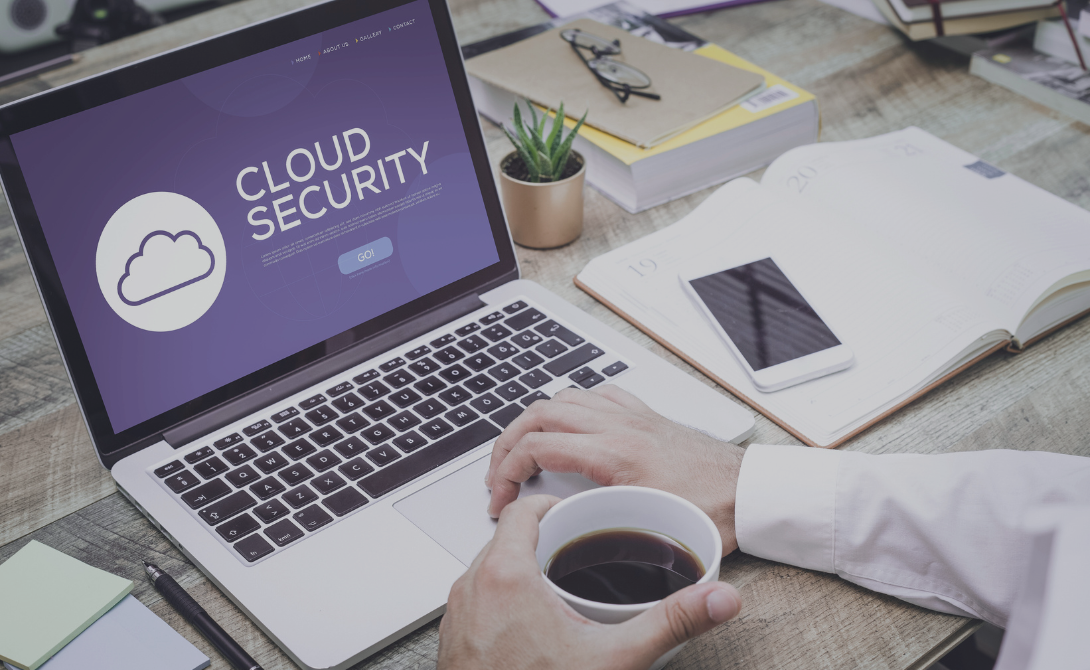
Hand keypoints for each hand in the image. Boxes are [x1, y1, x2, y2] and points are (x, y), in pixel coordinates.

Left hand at [438, 495, 742, 669]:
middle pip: (505, 539)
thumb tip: (716, 599)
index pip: (521, 512)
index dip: (550, 506)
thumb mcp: (615, 658)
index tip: (572, 516)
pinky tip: (530, 625)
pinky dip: (500, 600)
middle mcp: (472, 588)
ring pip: (487, 569)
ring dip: (518, 570)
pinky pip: (476, 600)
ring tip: (555, 588)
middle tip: (574, 552)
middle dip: (540, 540)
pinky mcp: (453, 639)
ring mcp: (458, 615)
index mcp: (506, 576)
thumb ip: (670, 621)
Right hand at [485, 385, 744, 554]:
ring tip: (523, 449)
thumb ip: (609, 534)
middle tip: (499, 473)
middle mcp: (618, 425)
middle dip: (507, 442)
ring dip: (534, 420)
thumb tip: (579, 554)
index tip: (501, 497)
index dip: (507, 471)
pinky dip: (572, 405)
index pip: (538, 445)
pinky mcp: (644, 415)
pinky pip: (596, 393)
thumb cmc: (714, 509)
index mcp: (616, 453)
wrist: (751, 490)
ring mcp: (631, 415)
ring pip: (564, 396)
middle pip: (540, 413)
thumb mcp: (653, 531)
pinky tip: (569, 426)